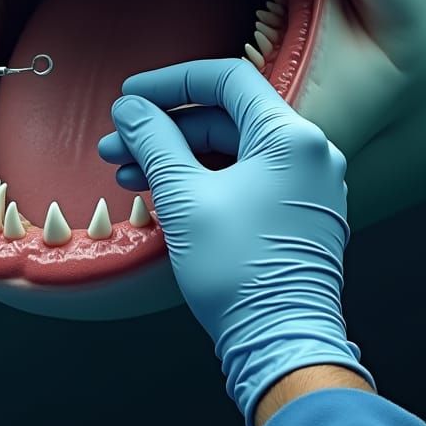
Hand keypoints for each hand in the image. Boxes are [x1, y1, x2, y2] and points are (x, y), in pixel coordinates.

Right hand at [98, 58, 373, 425]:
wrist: (279, 346)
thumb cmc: (239, 272)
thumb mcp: (184, 197)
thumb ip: (154, 140)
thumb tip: (130, 108)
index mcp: (291, 137)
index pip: (226, 79)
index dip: (170, 81)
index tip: (131, 95)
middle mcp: (309, 153)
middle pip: (224, 116)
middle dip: (163, 128)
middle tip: (116, 144)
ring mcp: (307, 185)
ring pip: (230, 150)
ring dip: (176, 156)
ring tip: (126, 173)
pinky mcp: (296, 214)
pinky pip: (244, 177)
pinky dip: (202, 178)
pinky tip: (160, 192)